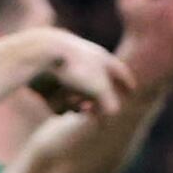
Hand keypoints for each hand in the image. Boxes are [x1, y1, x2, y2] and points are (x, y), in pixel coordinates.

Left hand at [6, 27, 133, 118]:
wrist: (40, 54)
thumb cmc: (75, 68)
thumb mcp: (100, 89)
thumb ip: (110, 106)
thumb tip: (109, 118)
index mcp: (101, 58)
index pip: (120, 71)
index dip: (126, 82)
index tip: (131, 90)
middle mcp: (85, 62)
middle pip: (97, 89)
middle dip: (95, 103)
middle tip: (90, 110)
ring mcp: (66, 70)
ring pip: (76, 97)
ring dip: (75, 104)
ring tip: (70, 100)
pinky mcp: (48, 79)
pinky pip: (58, 99)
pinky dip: (58, 103)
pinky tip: (52, 98)